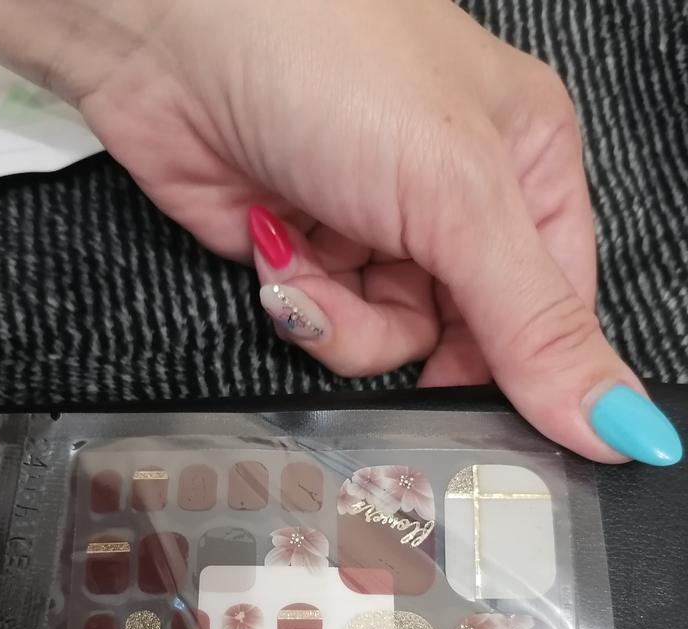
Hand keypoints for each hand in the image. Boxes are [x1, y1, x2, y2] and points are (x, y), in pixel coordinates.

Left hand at [0, 0, 681, 463]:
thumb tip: (622, 420)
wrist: (168, 31)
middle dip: (420, 340)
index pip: (557, 312)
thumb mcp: (461, 197)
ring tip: (312, 255)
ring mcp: (377, 232)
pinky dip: (297, 305)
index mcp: (528, 167)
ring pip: (390, 344)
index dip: (535, 373)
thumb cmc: (325, 55)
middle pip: (470, 339)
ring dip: (343, 319)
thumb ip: (536, 323)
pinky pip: (325, 329)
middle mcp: (455, 204)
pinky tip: (274, 248)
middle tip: (389, 299)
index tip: (513, 428)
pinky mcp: (306, 256)